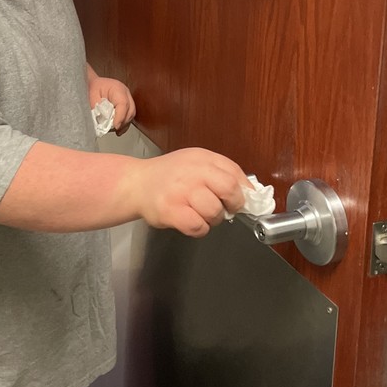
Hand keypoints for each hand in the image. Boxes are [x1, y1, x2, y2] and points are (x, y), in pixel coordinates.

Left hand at [87, 65, 135, 134]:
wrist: (96, 83)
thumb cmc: (94, 87)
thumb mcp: (92, 95)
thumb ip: (97, 108)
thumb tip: (101, 122)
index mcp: (117, 88)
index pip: (123, 104)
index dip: (120, 116)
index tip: (115, 126)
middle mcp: (126, 94)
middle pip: (130, 110)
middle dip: (123, 122)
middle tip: (114, 129)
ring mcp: (128, 99)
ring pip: (131, 114)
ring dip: (124, 124)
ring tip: (115, 130)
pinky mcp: (127, 105)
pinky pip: (129, 115)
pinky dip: (124, 124)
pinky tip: (118, 130)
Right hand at [122, 148, 251, 237]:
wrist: (136, 184)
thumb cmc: (170, 176)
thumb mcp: (196, 164)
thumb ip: (222, 173)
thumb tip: (250, 192)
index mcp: (202, 158)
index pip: (235, 173)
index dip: (244, 191)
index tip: (244, 201)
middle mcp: (192, 171)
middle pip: (230, 190)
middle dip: (233, 204)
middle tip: (224, 208)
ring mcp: (181, 191)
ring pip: (215, 212)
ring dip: (213, 219)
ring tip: (200, 213)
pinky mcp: (171, 211)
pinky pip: (198, 226)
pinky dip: (199, 229)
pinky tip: (190, 220)